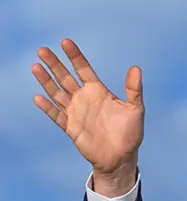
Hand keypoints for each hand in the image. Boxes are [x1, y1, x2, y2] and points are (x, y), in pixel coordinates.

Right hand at [32, 39, 143, 187]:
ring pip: (57, 93)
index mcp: (98, 91)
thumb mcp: (135, 110)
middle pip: (65, 77)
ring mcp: (76, 112)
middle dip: (54, 64)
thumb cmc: (131, 133)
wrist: (122, 158)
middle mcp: (84, 99)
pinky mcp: (71, 127)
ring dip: (46, 81)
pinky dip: (48, 108)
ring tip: (36, 67)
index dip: (75, 56)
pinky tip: (39, 98)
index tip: (65, 42)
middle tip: (42, 50)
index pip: (83, 69)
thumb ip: (134, 89)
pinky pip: (56, 115)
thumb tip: (136, 68)